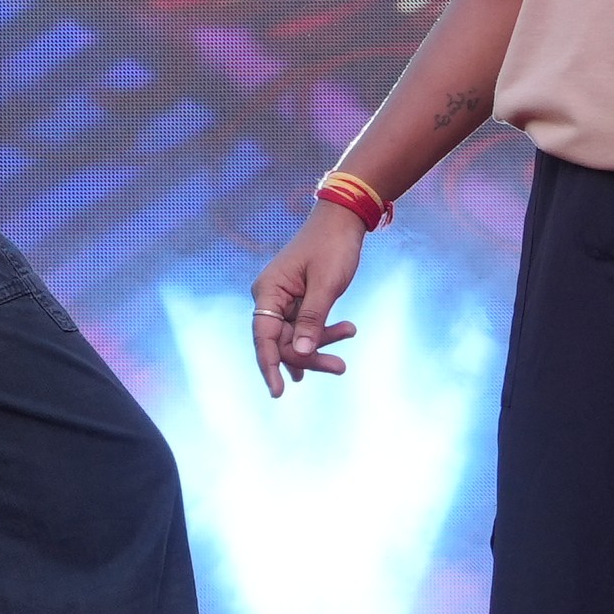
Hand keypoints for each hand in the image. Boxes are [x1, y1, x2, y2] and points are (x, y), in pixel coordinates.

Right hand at [252, 211, 363, 392]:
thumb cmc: (333, 247)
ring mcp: (283, 299)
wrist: (343, 220)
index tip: (278, 392)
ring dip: (320, 343)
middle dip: (309, 356)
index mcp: (268, 290)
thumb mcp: (327, 284)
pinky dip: (321, 333)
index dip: (269, 366)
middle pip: (281, 341)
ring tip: (350, 333)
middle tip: (339, 367)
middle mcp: (270, 297)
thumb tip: (300, 354)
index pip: (263, 337)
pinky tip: (339, 340)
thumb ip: (312, 320)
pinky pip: (304, 326)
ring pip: (295, 336)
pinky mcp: (297, 300)